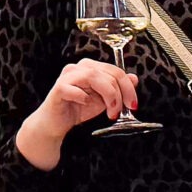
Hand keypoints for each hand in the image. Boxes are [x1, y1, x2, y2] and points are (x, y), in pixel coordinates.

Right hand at [16, 59, 140, 168]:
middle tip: (119, 111)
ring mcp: (68, 76)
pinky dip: (84, 98)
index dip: (129, 88)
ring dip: (108, 96)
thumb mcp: (105, 100)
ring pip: (93, 77)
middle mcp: (79, 68)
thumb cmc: (79, 109)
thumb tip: (134, 78)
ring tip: (110, 111)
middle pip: (109, 74)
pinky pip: (74, 89)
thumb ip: (119, 88)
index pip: (116, 71)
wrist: (57, 123)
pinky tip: (85, 104)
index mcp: (92, 68)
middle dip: (120, 95)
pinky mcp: (58, 88)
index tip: (133, 105)